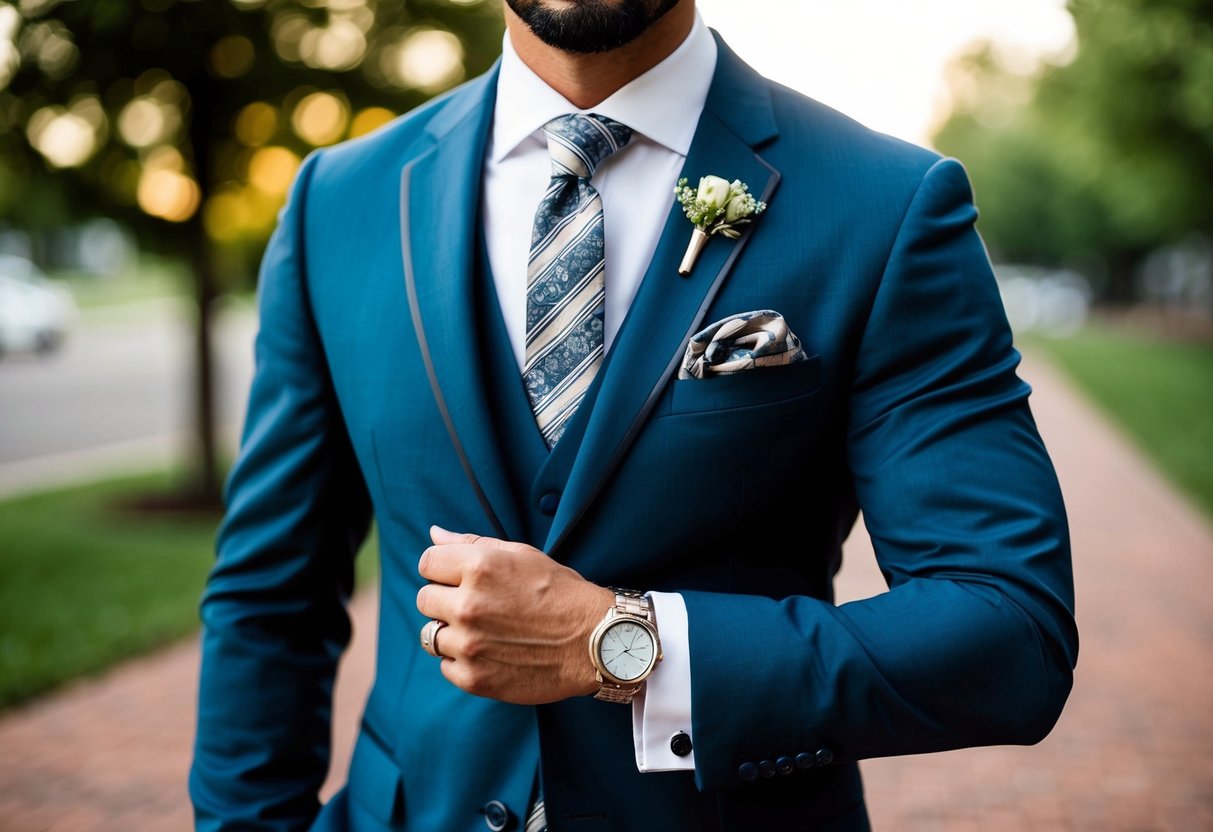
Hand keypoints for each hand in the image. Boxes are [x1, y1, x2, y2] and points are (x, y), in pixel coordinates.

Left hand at [416, 526, 614, 704]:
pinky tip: (492, 652)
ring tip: (486, 631)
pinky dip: (463, 661)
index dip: (443, 569)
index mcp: (479, 568)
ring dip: (453, 632)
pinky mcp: (474, 678)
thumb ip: (472, 544)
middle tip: (480, 606)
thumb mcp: (522, 555)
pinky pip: (445, 665)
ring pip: (432, 634)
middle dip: (446, 599)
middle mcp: (468, 605)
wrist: (595, 642)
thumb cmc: (561, 593)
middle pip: (425, 599)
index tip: (460, 578)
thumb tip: (434, 533)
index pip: (427, 562)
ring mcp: (469, 644)